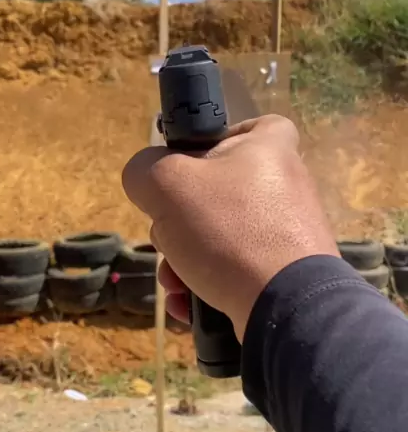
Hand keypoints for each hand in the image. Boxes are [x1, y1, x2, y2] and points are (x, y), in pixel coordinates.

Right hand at [122, 114, 338, 340]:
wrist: (285, 305)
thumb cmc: (228, 230)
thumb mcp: (166, 185)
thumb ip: (143, 170)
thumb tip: (145, 181)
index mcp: (270, 149)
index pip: (248, 125)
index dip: (216, 140)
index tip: (189, 165)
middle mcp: (285, 187)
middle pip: (217, 193)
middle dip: (178, 224)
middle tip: (169, 239)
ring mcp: (289, 235)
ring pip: (220, 239)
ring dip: (185, 263)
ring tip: (176, 283)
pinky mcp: (287, 275)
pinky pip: (236, 272)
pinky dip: (207, 287)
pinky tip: (189, 304)